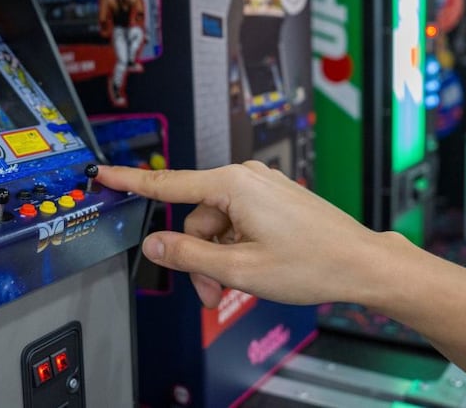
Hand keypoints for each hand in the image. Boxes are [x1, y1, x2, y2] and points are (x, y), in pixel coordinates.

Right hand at [96, 162, 389, 307]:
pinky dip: (236, 247)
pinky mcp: (273, 199)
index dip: (131, 182)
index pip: (168, 184)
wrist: (361, 263)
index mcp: (233, 184)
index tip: (104, 174)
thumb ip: (189, 256)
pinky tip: (253, 268)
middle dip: (197, 256)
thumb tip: (156, 244)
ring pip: (216, 225)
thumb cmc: (313, 262)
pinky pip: (237, 221)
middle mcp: (246, 178)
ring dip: (218, 257)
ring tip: (237, 284)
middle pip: (195, 218)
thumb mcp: (239, 268)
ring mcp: (262, 188)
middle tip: (210, 291)